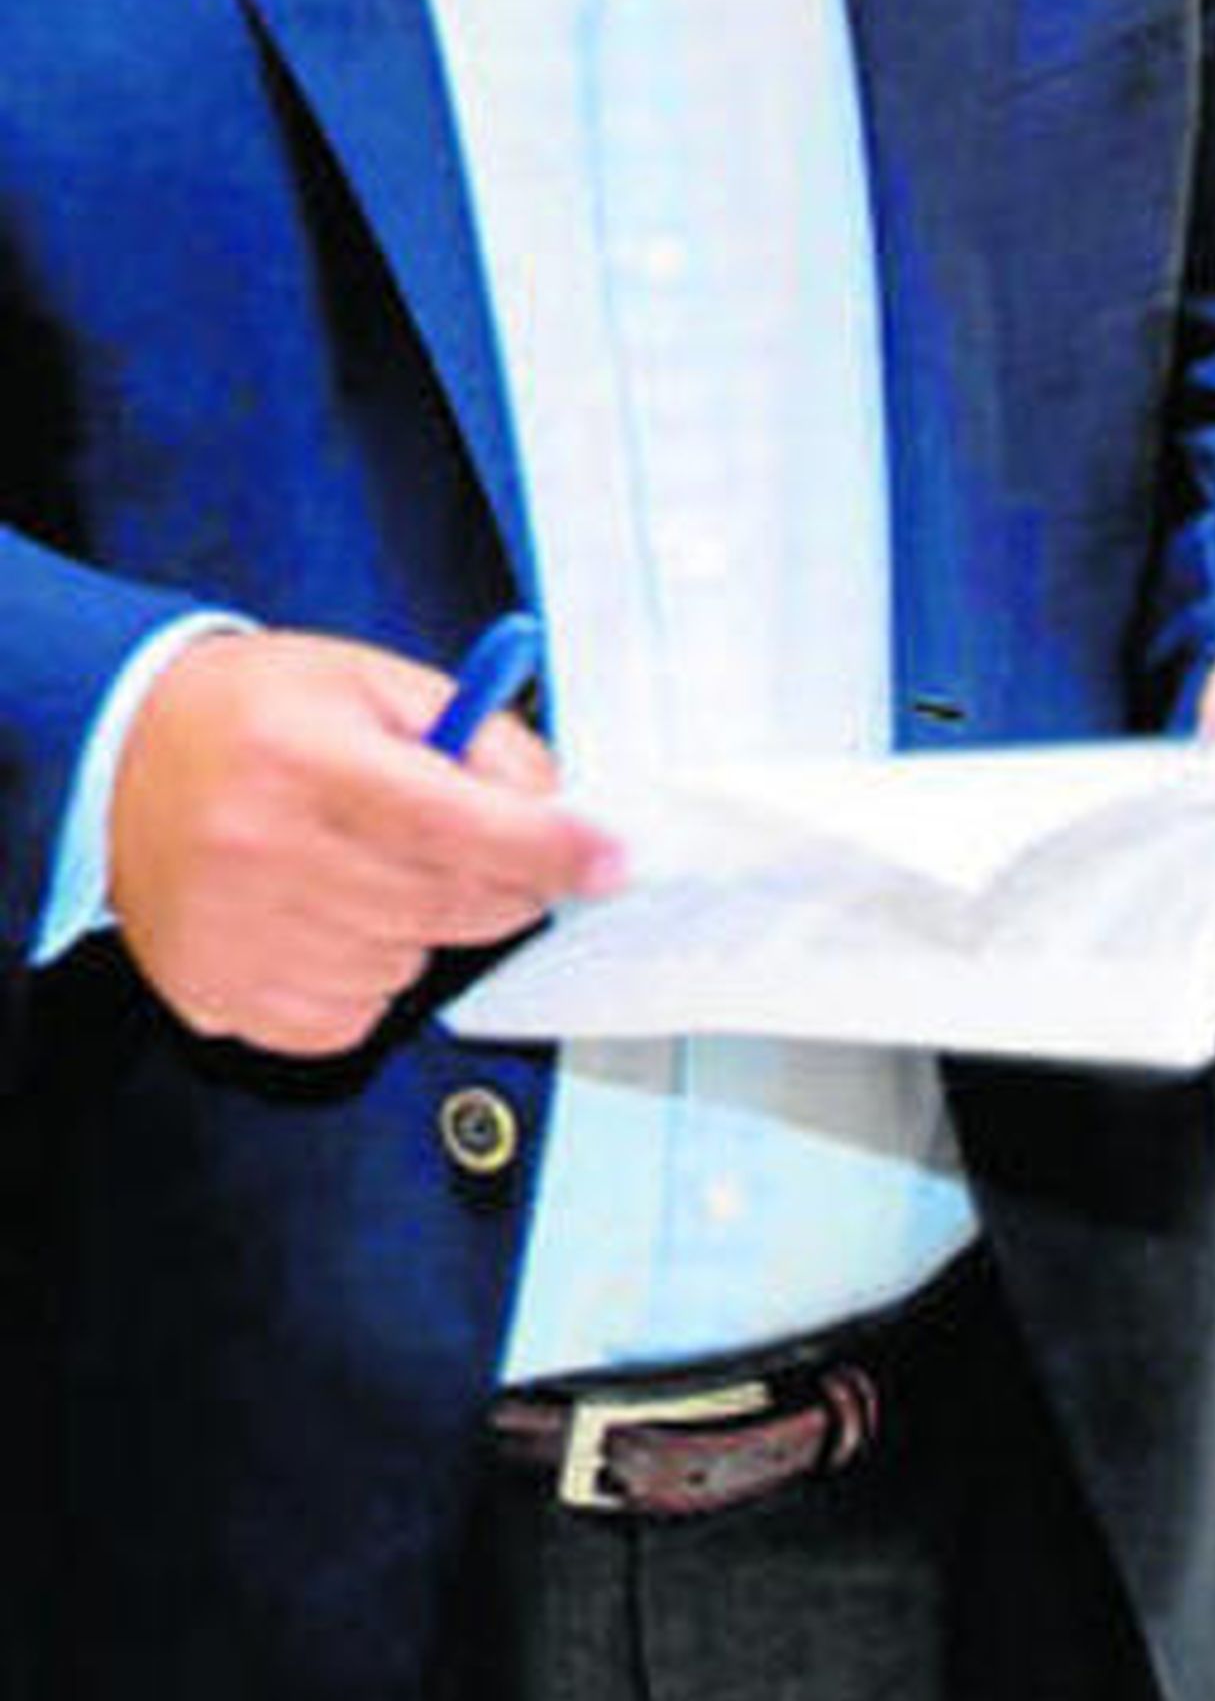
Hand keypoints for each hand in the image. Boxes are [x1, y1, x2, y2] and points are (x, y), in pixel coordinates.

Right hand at [109, 627, 621, 1056]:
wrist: (120, 756)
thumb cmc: (254, 713)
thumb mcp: (369, 682)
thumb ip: (472, 735)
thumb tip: (556, 807)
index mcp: (302, 756)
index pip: (453, 822)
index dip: (547, 845)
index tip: (608, 858)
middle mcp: (261, 849)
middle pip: (445, 902)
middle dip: (499, 878)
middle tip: (493, 846)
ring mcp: (235, 933)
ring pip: (408, 966)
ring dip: (421, 925)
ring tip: (364, 864)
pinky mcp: (218, 994)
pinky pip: (353, 1018)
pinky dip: (369, 976)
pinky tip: (328, 915)